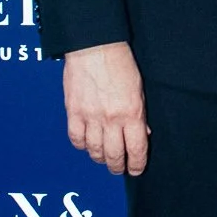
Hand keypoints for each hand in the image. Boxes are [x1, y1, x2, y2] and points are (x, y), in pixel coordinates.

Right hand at [62, 41, 148, 175]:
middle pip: (114, 155)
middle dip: (118, 167)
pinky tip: (86, 143)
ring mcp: (90, 117)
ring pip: (94, 150)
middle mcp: (111, 119)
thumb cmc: (120, 63)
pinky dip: (81, 145)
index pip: (136, 149)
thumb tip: (142, 133)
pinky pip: (76, 138)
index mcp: (132, 113)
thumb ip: (140, 114)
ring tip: (104, 157)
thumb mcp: (139, 89)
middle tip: (119, 169)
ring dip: (100, 158)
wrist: (94, 47)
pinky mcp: (73, 112)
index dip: (137, 164)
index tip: (136, 169)